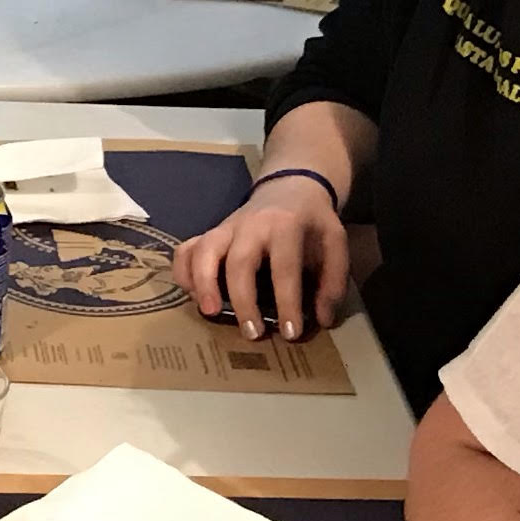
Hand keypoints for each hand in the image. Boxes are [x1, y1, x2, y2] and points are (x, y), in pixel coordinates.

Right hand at [171, 175, 349, 340]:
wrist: (291, 187)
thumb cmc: (312, 223)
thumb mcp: (335, 243)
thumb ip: (333, 281)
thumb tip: (323, 319)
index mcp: (285, 226)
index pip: (284, 267)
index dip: (287, 302)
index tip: (291, 333)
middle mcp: (251, 224)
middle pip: (239, 261)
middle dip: (243, 300)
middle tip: (252, 333)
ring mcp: (225, 227)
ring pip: (204, 251)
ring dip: (203, 283)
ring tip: (210, 312)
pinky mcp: (210, 233)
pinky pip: (186, 249)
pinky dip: (184, 273)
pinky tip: (193, 296)